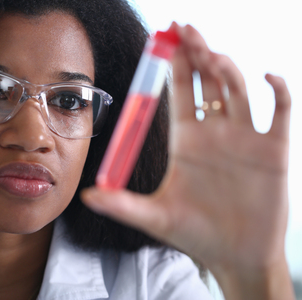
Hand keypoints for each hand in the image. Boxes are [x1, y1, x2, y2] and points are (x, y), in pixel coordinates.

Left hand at [81, 24, 293, 298]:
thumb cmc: (195, 235)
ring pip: (238, 89)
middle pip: (206, 81)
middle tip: (185, 29)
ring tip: (210, 56)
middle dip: (196, 53)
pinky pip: (279, 111)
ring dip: (226, 68)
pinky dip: (277, 90)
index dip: (172, 64)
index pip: (178, 92)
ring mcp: (245, 138)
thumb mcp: (155, 217)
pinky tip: (266, 79)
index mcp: (186, 141)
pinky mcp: (274, 150)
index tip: (164, 38)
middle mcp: (214, 133)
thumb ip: (121, 204)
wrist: (235, 256)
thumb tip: (86, 195)